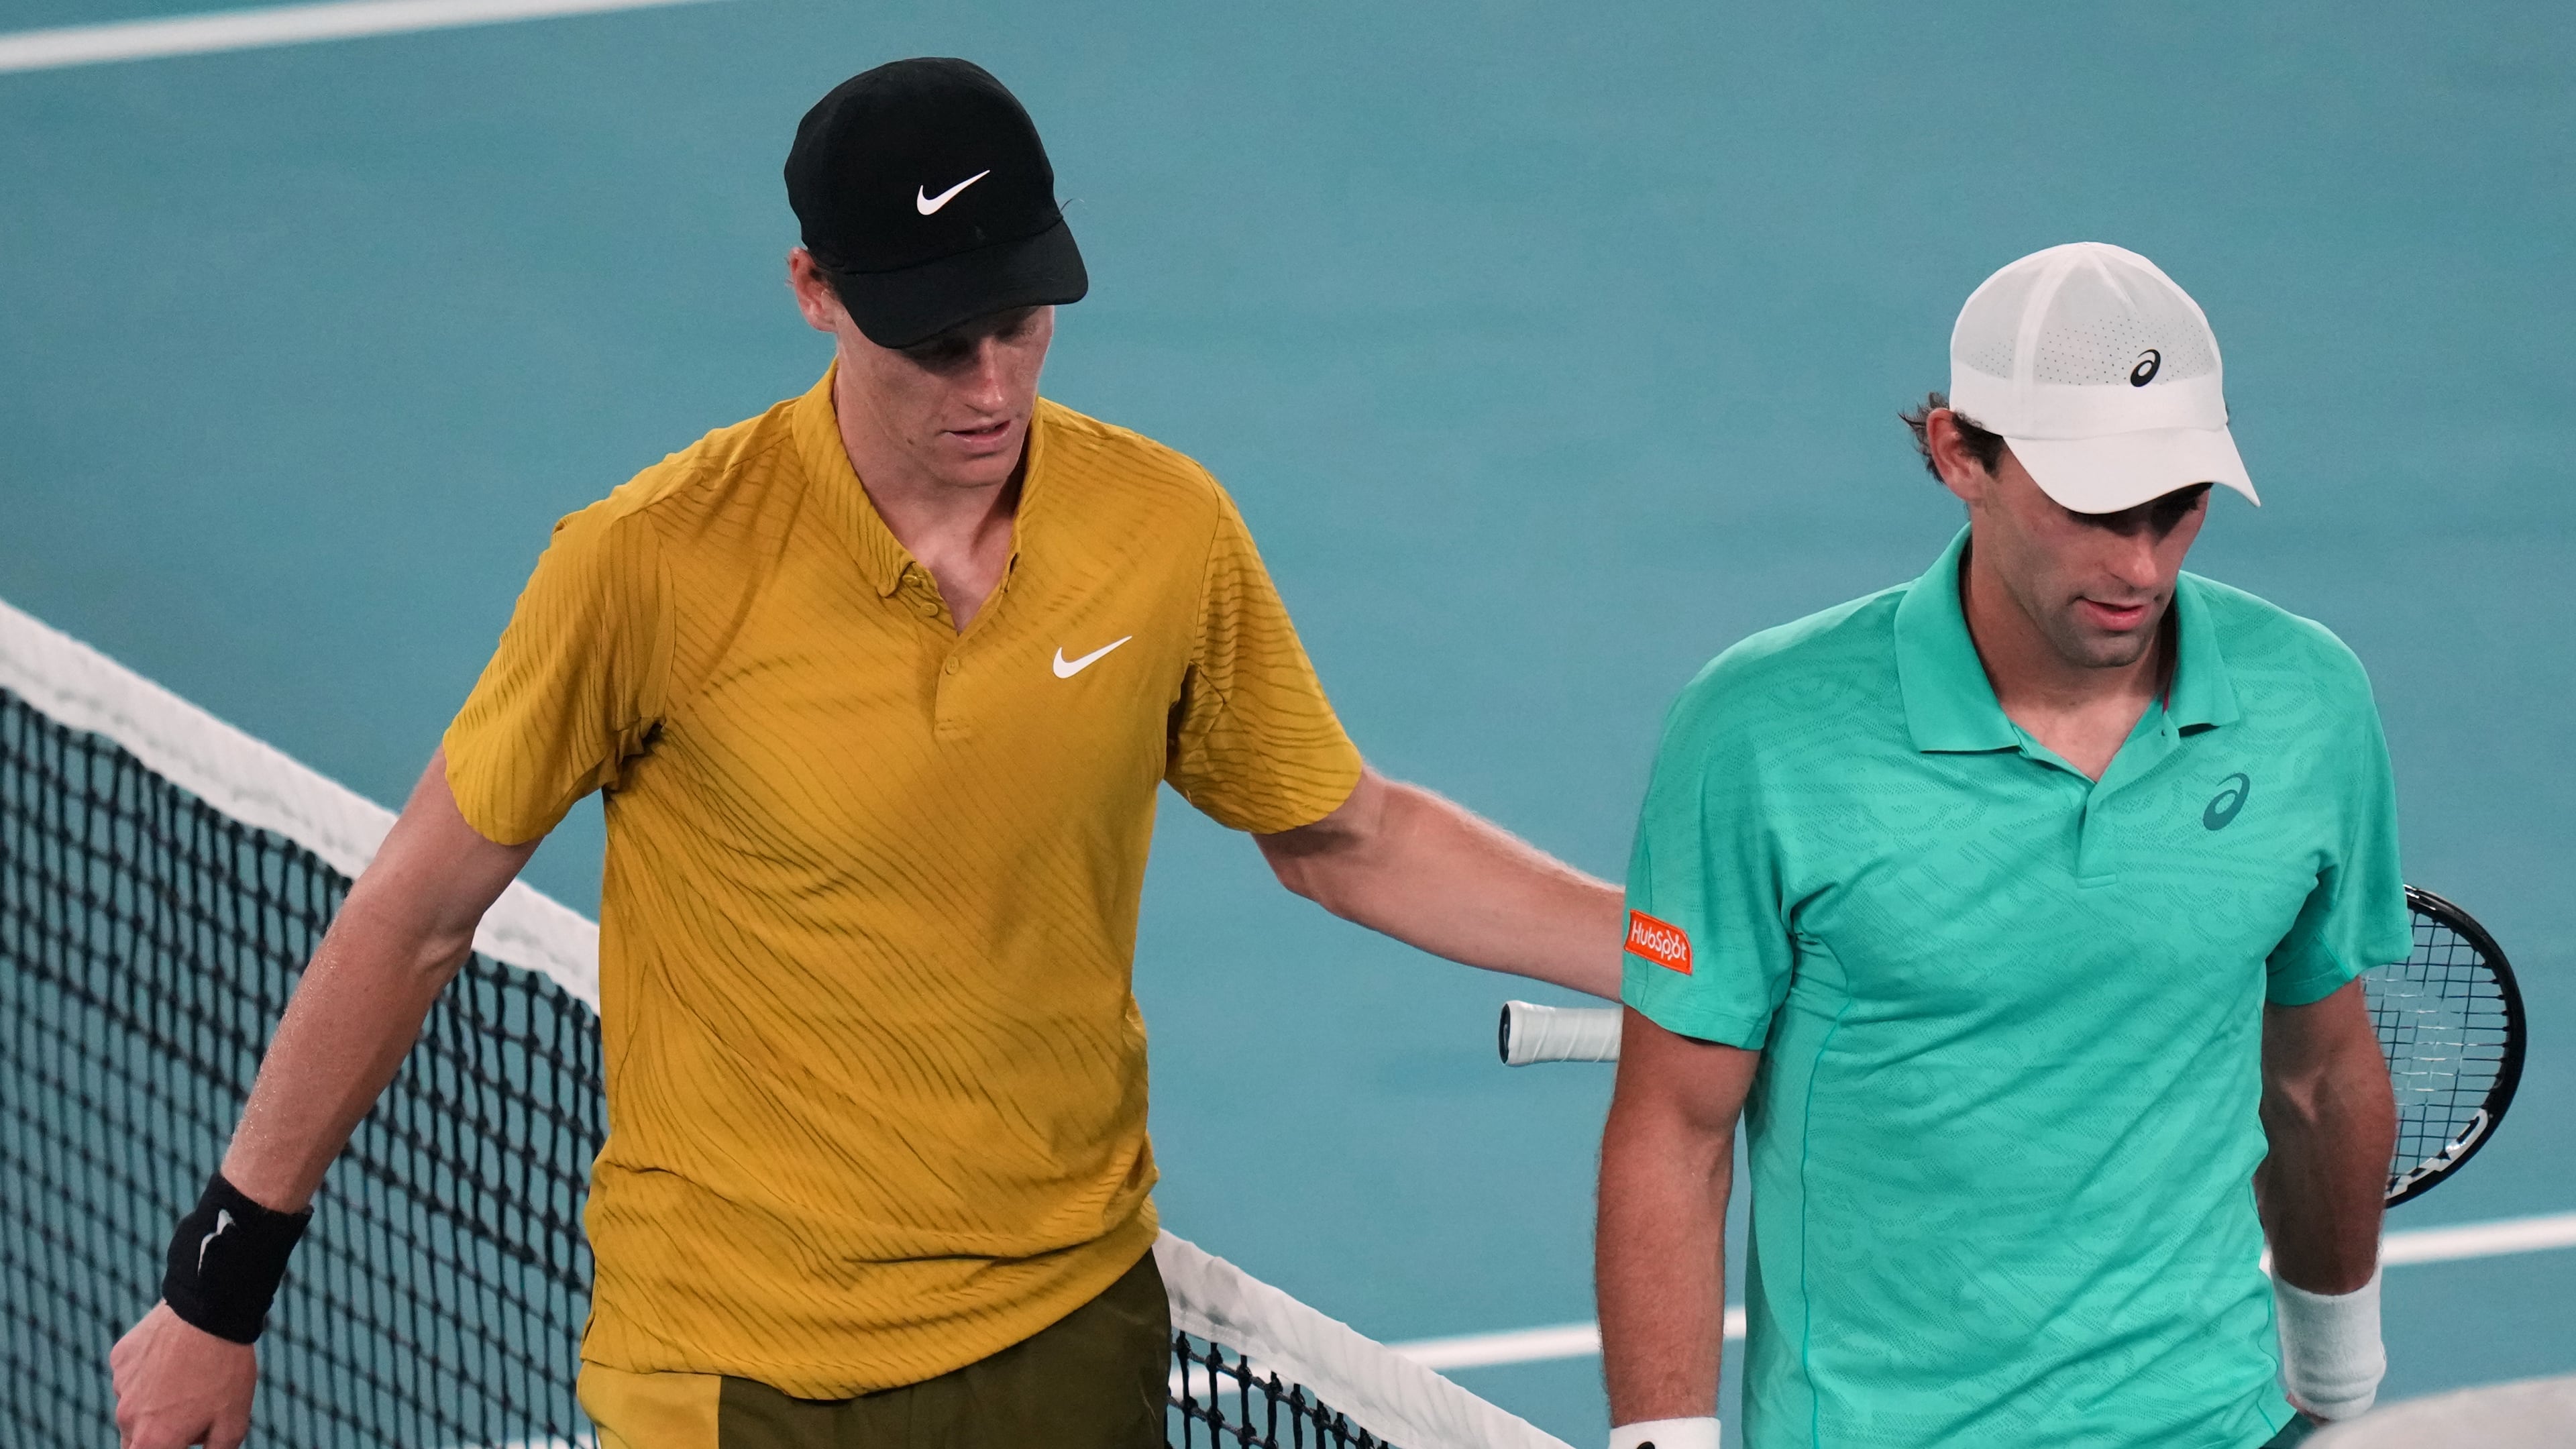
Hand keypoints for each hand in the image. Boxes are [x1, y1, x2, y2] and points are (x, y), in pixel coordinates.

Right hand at [111, 1303, 255, 1448]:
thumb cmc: (225, 1371)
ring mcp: (120, 1385)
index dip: (164, 1448)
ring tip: (189, 1378)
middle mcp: (127, 1417)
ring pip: (133, 1405)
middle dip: (157, 1434)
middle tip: (186, 1414)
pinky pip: (132, 1375)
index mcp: (153, 1440)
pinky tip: (173, 1356)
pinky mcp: (120, 1359)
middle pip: (133, 1441)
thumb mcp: (234, 1422)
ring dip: (153, 1402)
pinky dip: (148, 1372)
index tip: (179, 1437)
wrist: (211, 1313)